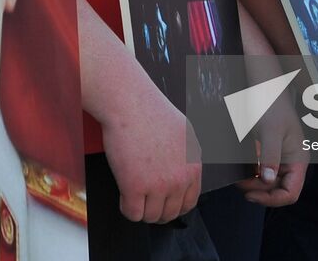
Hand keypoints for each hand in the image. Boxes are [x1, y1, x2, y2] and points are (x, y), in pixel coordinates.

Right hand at [101, 80, 201, 223]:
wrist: (130, 102)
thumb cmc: (151, 110)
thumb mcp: (184, 132)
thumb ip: (187, 156)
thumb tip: (183, 172)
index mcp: (193, 165)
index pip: (189, 201)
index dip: (174, 205)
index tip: (163, 203)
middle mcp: (180, 177)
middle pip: (170, 213)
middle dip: (156, 210)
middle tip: (145, 201)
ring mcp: (159, 184)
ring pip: (151, 216)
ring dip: (141, 210)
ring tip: (133, 195)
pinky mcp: (135, 186)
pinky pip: (132, 213)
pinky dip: (126, 208)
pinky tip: (124, 194)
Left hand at [236, 84, 307, 205]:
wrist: (263, 84)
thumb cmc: (270, 102)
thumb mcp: (270, 130)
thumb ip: (270, 156)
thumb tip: (267, 180)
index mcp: (299, 159)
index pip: (290, 193)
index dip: (271, 199)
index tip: (251, 194)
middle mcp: (292, 161)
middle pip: (278, 190)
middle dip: (259, 191)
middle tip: (240, 183)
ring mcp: (281, 158)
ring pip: (268, 182)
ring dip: (253, 183)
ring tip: (239, 177)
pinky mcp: (269, 152)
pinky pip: (262, 171)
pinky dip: (251, 174)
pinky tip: (242, 169)